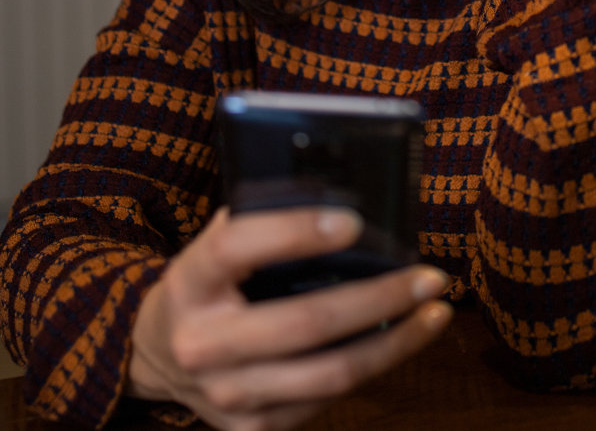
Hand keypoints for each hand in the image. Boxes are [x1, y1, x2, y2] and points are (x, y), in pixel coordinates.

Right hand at [128, 207, 453, 430]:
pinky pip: (328, 400)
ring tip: (435, 310)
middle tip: (430, 275)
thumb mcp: (216, 246)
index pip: (236, 248)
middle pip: (305, 323)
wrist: (160, 353)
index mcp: (189, 281)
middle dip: (379, 298)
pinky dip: (375, 366)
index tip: (353, 221)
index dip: (294, 231)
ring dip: (396, 342)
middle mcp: (201, 343)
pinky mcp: (253, 429)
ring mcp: (227, 394)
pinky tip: (402, 339)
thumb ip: (263, 218)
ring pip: (331, 373)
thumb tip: (344, 189)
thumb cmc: (211, 284)